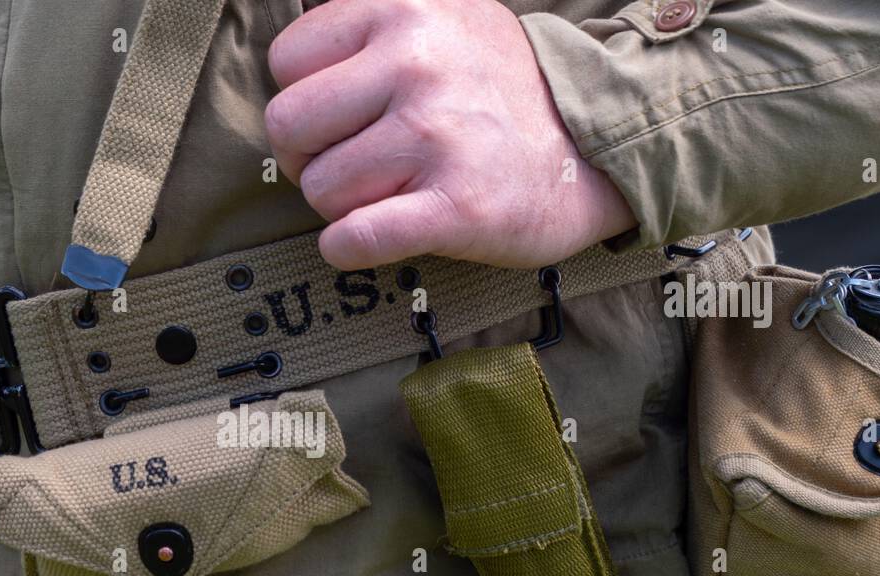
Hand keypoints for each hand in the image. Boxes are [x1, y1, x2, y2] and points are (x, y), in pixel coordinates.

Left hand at [265, 0, 636, 269]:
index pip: (286, 61)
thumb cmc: (497, 91)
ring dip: (342, 205)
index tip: (342, 118)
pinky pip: (352, 238)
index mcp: (402, 8)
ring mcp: (435, 136)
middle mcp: (416, 63)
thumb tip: (294, 65)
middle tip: (353, 164)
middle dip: (309, 156)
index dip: (305, 99)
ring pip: (319, 189)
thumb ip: (370, 25)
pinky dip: (348, 248)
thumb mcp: (439, 17)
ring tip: (391, 192)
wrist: (592, 147)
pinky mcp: (454, 207)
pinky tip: (373, 237)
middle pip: (289, 126)